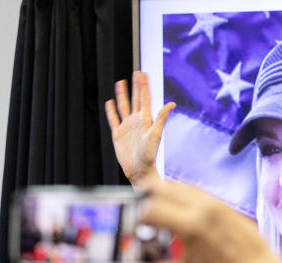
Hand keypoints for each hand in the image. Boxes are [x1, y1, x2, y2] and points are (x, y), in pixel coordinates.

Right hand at [105, 70, 175, 187]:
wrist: (139, 170)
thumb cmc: (149, 155)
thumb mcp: (156, 135)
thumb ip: (161, 118)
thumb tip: (172, 103)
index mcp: (145, 120)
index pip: (144, 98)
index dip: (143, 85)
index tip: (142, 73)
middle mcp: (136, 121)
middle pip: (135, 99)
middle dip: (135, 86)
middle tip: (136, 73)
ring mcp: (127, 127)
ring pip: (123, 106)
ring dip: (122, 95)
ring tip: (121, 83)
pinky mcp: (118, 134)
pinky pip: (113, 119)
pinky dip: (111, 111)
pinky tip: (110, 103)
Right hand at [140, 180, 281, 262]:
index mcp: (190, 225)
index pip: (149, 208)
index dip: (134, 215)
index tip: (129, 223)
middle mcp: (202, 208)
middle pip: (161, 188)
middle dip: (144, 197)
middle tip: (136, 208)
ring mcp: (215, 203)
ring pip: (179, 186)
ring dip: (163, 193)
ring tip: (153, 206)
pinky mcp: (224, 205)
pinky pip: (196, 192)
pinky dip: (181, 195)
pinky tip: (177, 208)